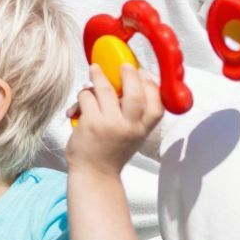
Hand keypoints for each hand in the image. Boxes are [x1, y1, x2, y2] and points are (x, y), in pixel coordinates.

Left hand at [66, 60, 163, 174]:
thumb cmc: (112, 151)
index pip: (157, 103)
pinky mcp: (91, 124)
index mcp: (144, 129)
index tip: (143, 73)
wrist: (95, 174)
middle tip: (123, 65)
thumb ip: (134, 114)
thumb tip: (127, 82)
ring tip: (95, 69)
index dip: (151, 85)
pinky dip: (83, 94)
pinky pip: (87, 97)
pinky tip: (81, 99)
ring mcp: (110, 124)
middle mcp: (130, 126)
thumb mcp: (133, 134)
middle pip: (135, 92)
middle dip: (129, 74)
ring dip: (98, 76)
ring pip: (105, 90)